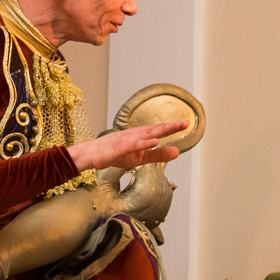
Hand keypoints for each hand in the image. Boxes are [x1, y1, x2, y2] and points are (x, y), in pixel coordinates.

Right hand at [67, 120, 186, 172]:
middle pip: (155, 129)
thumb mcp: (141, 157)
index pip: (160, 131)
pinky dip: (143, 142)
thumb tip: (177, 152)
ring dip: (159, 131)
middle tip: (185, 122)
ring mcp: (127, 139)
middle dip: (170, 126)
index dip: (173, 127)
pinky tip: (153, 141)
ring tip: (173, 128)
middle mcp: (136, 134)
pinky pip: (133, 144)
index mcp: (142, 136)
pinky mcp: (120, 147)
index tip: (187, 123)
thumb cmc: (115, 154)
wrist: (93, 155)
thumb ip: (158, 154)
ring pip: (146, 134)